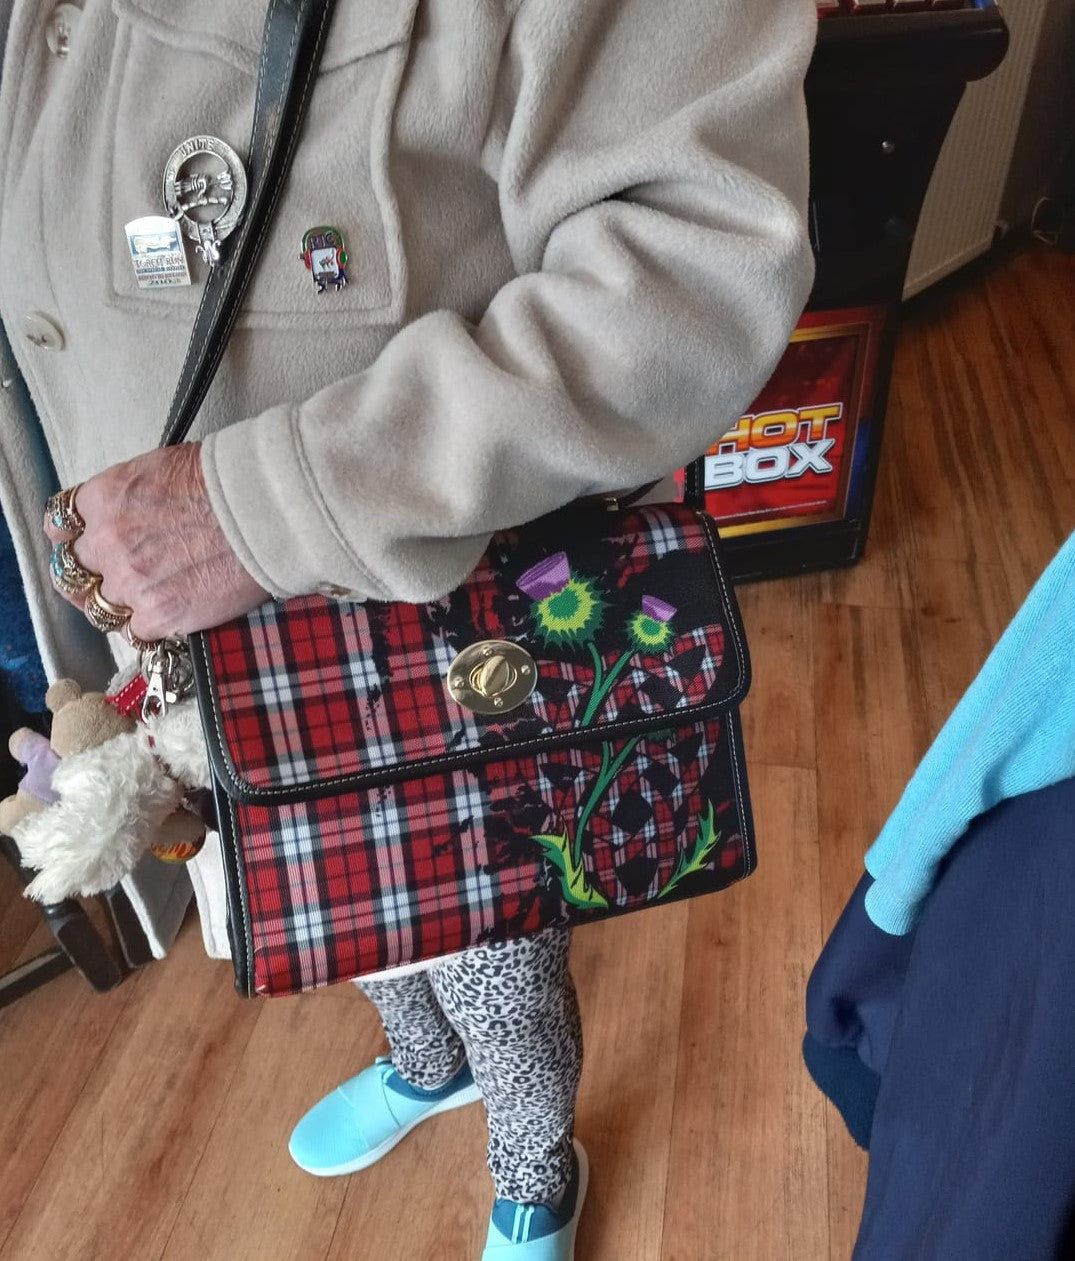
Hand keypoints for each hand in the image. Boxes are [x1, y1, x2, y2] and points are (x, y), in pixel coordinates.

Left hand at [44, 444, 268, 640]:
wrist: (264, 511)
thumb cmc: (227, 482)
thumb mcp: (161, 468)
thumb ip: (130, 497)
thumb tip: (132, 513)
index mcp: (104, 499)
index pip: (59, 527)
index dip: (72, 540)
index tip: (82, 547)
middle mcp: (107, 542)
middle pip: (74, 572)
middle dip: (91, 577)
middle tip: (113, 581)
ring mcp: (130, 583)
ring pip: (101, 608)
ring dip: (121, 605)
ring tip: (149, 600)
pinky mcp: (158, 615)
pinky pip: (136, 633)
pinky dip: (149, 627)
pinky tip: (169, 615)